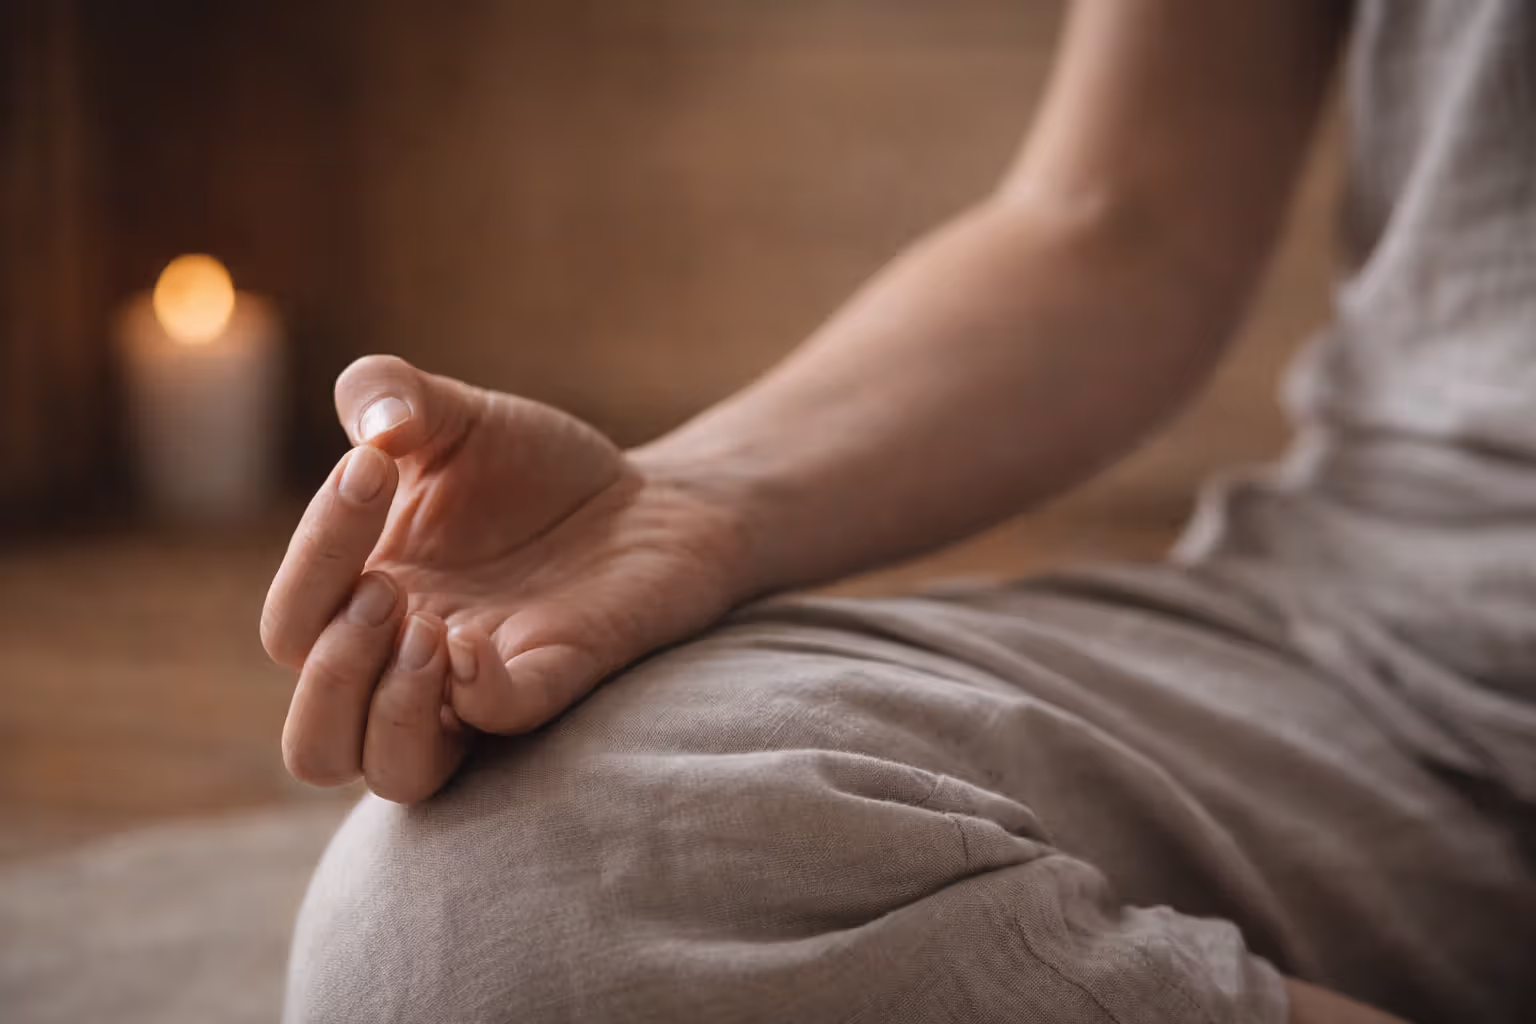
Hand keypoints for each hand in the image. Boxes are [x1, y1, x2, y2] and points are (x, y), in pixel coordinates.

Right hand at [260, 356, 748, 802]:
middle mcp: (411, 667)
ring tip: (429, 627)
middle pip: (313, 746)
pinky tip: (478, 640)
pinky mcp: (559, 680)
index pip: (292, 627)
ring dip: (387, 708)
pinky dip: (477, 692)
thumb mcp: (448, 413)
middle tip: (390, 586)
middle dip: (330, 669)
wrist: (650, 499)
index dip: (314, 551)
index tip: (374, 465)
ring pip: (393, 774)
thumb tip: (374, 425)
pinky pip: (499, 724)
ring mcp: (484, 687)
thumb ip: (386, 392)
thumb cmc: (535, 472)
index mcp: (366, 606)